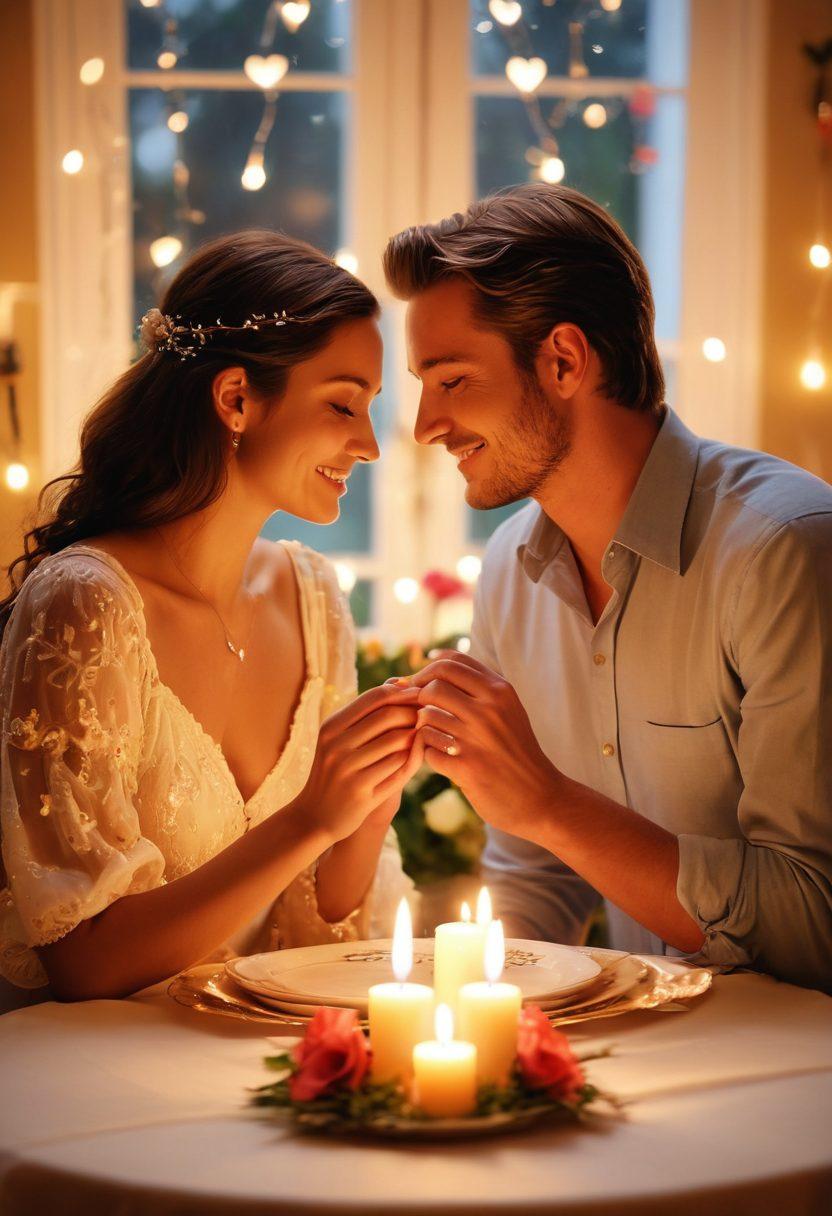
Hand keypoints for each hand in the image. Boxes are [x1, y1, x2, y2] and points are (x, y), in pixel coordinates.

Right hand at [297, 684, 421, 844]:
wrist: (315, 815)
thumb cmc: (336, 770)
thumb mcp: (341, 737)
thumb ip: (369, 711)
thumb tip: (400, 680)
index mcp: (332, 726)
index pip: (374, 697)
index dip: (402, 692)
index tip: (420, 695)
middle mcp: (336, 745)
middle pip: (388, 716)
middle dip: (414, 712)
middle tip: (429, 715)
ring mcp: (347, 769)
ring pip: (397, 741)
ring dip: (416, 735)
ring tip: (425, 734)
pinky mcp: (361, 791)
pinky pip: (398, 767)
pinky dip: (412, 758)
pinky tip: (418, 756)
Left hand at [409, 651, 561, 842]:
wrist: (540, 797)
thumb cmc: (517, 750)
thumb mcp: (508, 709)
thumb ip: (479, 686)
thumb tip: (437, 659)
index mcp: (500, 691)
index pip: (452, 662)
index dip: (429, 668)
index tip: (421, 680)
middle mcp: (488, 710)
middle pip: (433, 686)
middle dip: (420, 697)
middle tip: (421, 709)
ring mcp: (475, 738)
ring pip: (426, 717)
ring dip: (424, 727)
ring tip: (437, 736)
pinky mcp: (465, 766)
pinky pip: (427, 748)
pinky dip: (430, 753)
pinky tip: (443, 758)